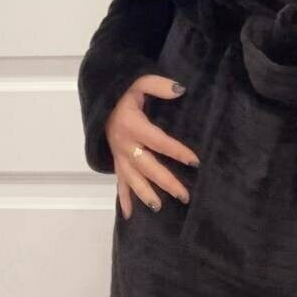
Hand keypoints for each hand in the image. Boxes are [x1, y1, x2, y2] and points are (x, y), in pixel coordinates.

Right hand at [105, 74, 199, 219]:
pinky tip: (129, 214)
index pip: (159, 141)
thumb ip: (159, 86)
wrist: (100, 101)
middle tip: (184, 195)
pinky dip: (123, 199)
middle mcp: (124, 144)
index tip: (195, 161)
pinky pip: (118, 182)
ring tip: (159, 207)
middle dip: (166, 182)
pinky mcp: (116, 161)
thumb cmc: (124, 92)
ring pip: (132, 178)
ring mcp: (118, 155)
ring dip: (145, 193)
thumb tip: (181, 90)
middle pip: (147, 166)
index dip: (177, 151)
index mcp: (133, 125)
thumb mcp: (140, 82)